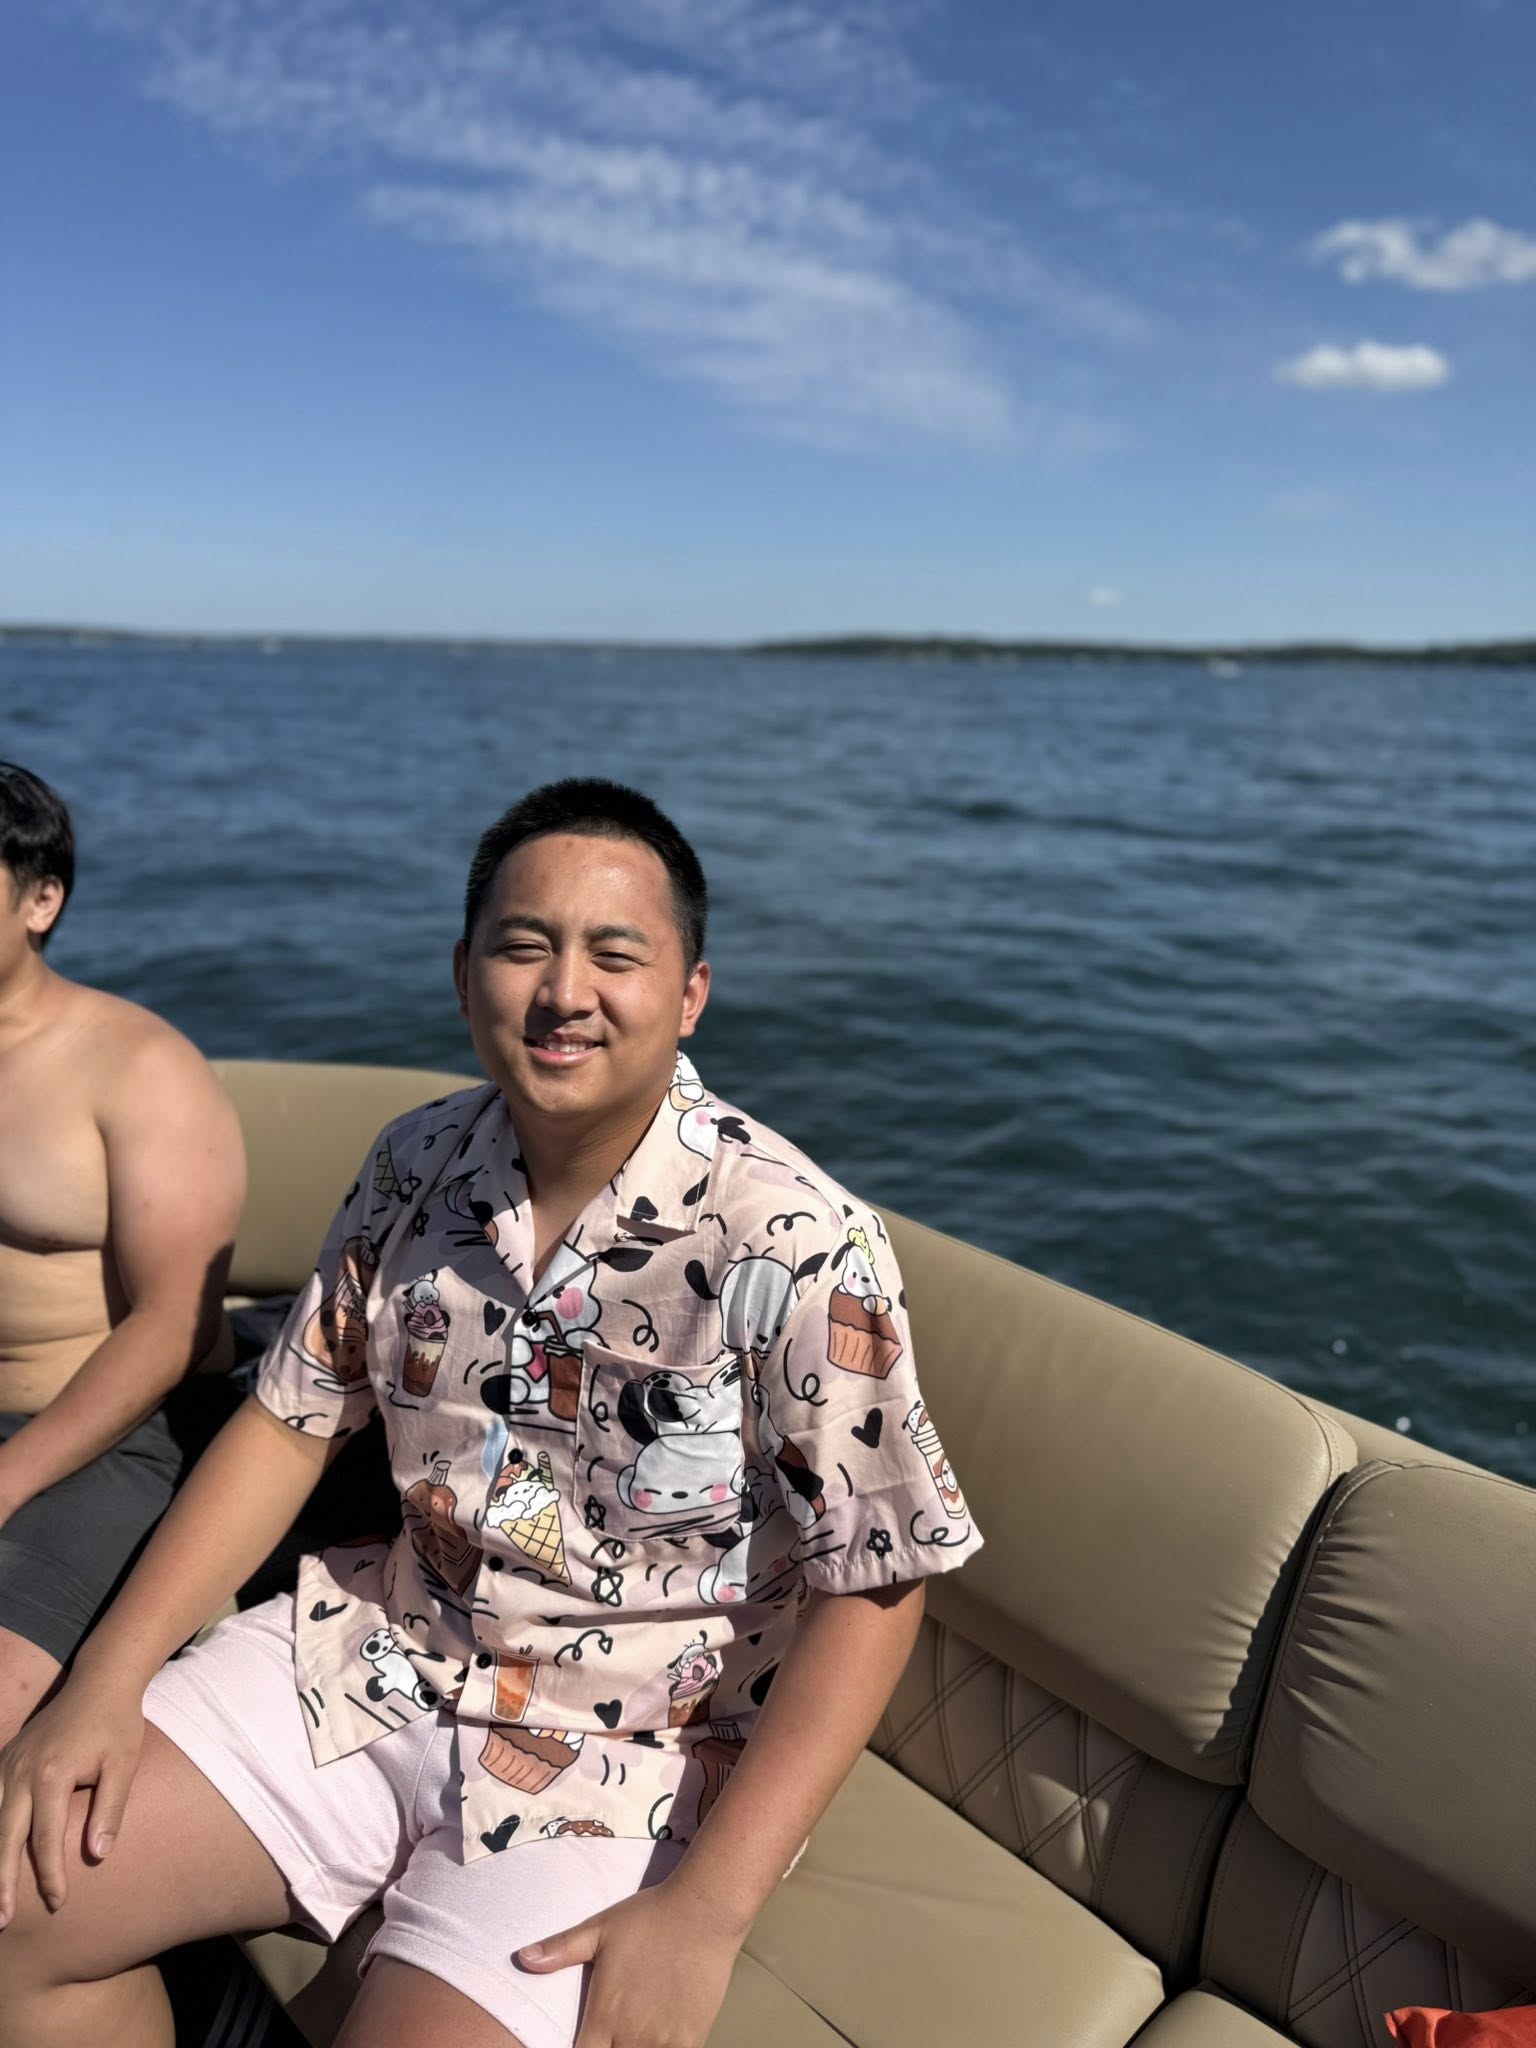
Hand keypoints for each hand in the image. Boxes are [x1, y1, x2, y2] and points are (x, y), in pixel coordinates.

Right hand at [0, 1678, 144, 1924]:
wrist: (99, 1681)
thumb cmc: (117, 1724)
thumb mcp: (124, 1765)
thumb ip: (110, 1810)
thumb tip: (98, 1856)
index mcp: (51, 1774)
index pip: (45, 1839)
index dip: (50, 1875)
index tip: (59, 1902)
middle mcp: (19, 1772)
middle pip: (5, 1838)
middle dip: (3, 1883)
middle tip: (3, 1921)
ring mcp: (6, 1765)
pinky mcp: (3, 1761)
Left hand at [516, 1873, 742, 2047]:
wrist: (703, 1911)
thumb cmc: (649, 1917)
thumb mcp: (600, 1929)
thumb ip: (560, 1950)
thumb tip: (522, 1958)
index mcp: (603, 2015)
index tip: (586, 2043)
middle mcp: (630, 2036)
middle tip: (612, 2034)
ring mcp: (662, 2042)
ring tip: (633, 2035)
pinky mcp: (690, 2040)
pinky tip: (660, 2037)